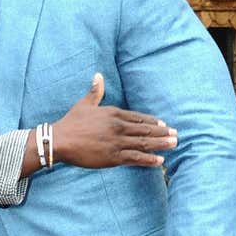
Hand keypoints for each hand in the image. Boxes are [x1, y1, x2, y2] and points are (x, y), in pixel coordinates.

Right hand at [54, 73, 177, 167]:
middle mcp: (118, 127)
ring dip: (161, 144)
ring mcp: (117, 142)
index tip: (163, 124)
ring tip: (173, 144)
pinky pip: (135, 158)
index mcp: (113, 113)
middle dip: (162, 132)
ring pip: (144, 143)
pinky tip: (159, 160)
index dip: (152, 122)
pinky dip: (149, 159)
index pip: (138, 117)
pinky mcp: (113, 157)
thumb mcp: (84, 104)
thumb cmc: (71, 122)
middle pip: (145, 130)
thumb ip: (95, 91)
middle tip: (175, 134)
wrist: (60, 140)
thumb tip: (98, 75)